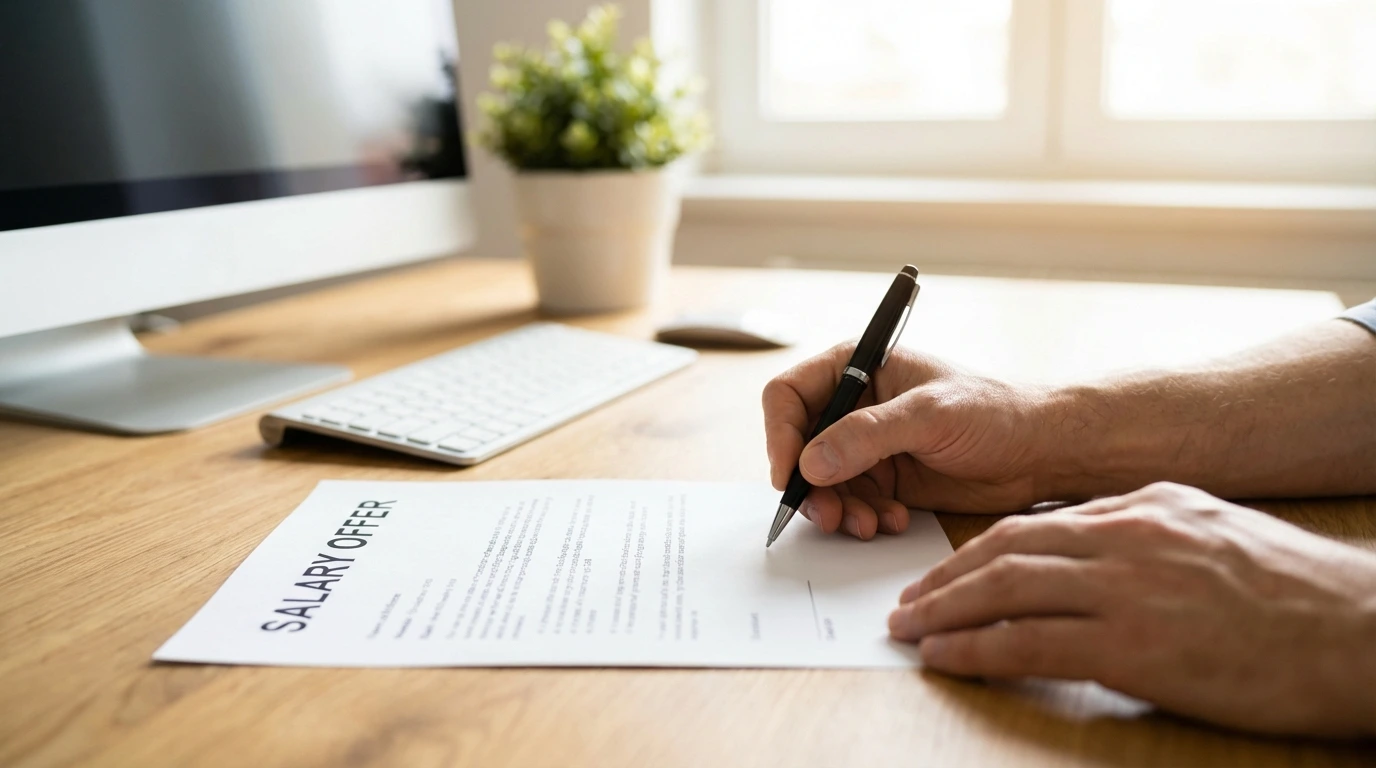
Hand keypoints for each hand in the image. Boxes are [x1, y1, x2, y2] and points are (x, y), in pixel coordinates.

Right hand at [762, 343, 1053, 538]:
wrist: (1040, 453)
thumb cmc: (995, 412)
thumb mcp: (929, 415)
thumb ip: (868, 435)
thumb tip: (810, 462)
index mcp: (857, 367)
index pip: (789, 395)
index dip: (780, 435)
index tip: (789, 474)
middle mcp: (854, 406)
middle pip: (798, 445)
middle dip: (809, 484)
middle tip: (829, 515)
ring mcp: (866, 446)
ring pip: (820, 482)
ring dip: (837, 508)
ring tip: (867, 525)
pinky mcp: (884, 481)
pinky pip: (850, 504)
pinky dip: (863, 518)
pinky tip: (894, 521)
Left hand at [889, 482, 1375, 736]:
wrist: (1363, 632)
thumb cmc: (1298, 592)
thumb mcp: (1214, 531)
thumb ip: (1146, 532)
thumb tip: (1089, 543)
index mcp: (1143, 508)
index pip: (1033, 523)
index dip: (977, 551)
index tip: (946, 572)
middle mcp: (1125, 537)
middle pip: (1006, 550)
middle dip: (946, 578)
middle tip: (906, 603)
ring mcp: (1126, 590)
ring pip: (1006, 590)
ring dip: (945, 611)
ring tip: (908, 629)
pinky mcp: (1133, 647)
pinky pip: (1029, 643)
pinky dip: (976, 649)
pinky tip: (945, 658)